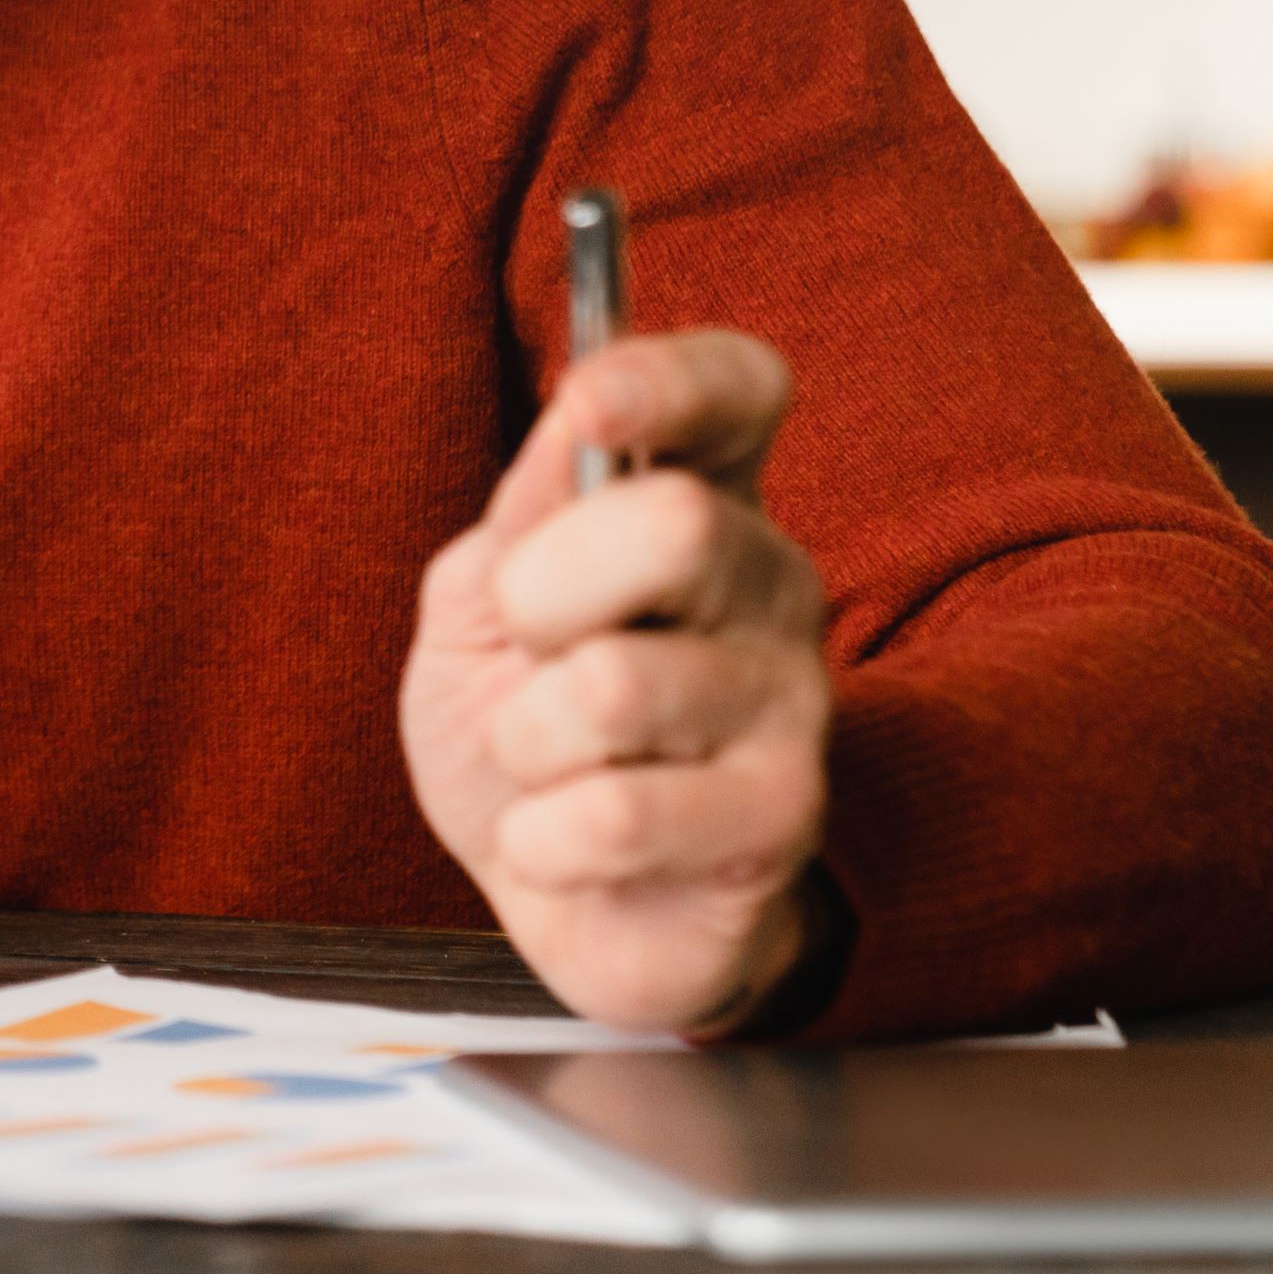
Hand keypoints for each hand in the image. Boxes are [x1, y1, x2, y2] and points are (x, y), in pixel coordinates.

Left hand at [400, 328, 832, 1035]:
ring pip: (618, 686)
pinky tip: (561, 844)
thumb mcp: (480, 604)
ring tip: (545, 762)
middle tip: (528, 648)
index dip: (672, 379)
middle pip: (679, 524)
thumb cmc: (525, 724)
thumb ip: (523, 514)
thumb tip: (576, 425)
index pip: (738, 390)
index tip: (589, 400)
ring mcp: (792, 703)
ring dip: (527, 736)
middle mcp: (769, 584)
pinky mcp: (782, 822)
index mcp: (699, 498)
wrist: (558, 894)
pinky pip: (616, 815)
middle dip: (543, 591)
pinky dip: (539, 836)